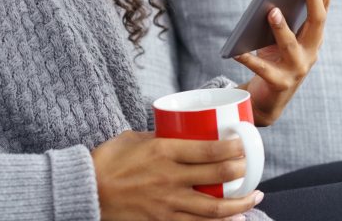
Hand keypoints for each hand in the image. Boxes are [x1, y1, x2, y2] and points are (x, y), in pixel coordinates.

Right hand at [91, 130, 263, 220]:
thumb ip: (161, 137)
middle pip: (218, 175)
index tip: (244, 143)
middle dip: (243, 170)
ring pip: (215, 208)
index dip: (234, 148)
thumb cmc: (108, 160)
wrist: (86, 191)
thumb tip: (183, 134)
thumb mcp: (135, 139)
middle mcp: (170, 178)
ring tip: (254, 197)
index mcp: (164, 152)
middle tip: (251, 166)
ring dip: (240, 203)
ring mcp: (168, 203)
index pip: (210, 150)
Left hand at [235, 0, 339, 126]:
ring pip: (290, 46)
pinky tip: (237, 52)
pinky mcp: (279, 83)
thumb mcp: (282, 34)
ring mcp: (297, 69)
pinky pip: (262, 69)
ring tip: (271, 11)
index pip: (325, 5)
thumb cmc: (273, 58)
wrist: (268, 100)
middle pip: (316, 21)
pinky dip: (249, 60)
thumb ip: (284, 14)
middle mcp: (311, 51)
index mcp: (314, 36)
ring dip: (281, 28)